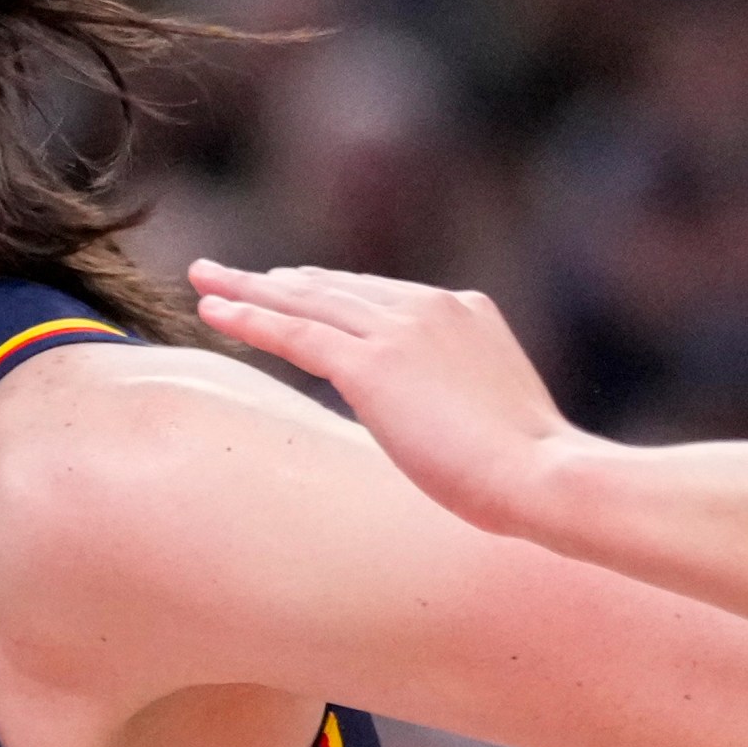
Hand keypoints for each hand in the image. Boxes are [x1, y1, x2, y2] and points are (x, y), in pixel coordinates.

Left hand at [186, 261, 582, 534]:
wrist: (541, 473)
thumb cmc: (529, 468)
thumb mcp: (493, 411)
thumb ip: (456, 394)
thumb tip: (432, 419)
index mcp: (465, 310)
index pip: (382, 295)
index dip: (329, 292)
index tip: (292, 288)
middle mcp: (430, 306)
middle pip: (338, 286)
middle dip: (282, 280)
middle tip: (234, 273)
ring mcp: (400, 330)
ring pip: (308, 300)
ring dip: (250, 289)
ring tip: (205, 280)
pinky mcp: (373, 364)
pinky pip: (296, 333)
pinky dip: (250, 319)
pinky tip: (213, 311)